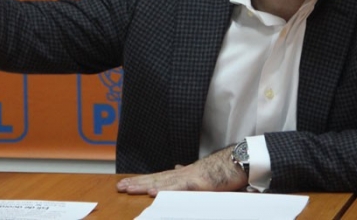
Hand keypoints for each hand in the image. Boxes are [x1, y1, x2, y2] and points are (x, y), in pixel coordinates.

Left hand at [116, 145, 247, 195]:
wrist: (236, 162)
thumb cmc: (220, 170)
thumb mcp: (200, 173)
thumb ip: (186, 173)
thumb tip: (175, 168)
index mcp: (181, 174)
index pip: (156, 178)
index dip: (141, 181)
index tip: (126, 184)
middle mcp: (180, 174)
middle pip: (154, 179)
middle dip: (136, 183)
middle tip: (120, 187)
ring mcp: (187, 177)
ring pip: (161, 183)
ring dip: (144, 186)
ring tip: (129, 189)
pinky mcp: (197, 182)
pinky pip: (178, 188)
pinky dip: (165, 191)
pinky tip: (153, 193)